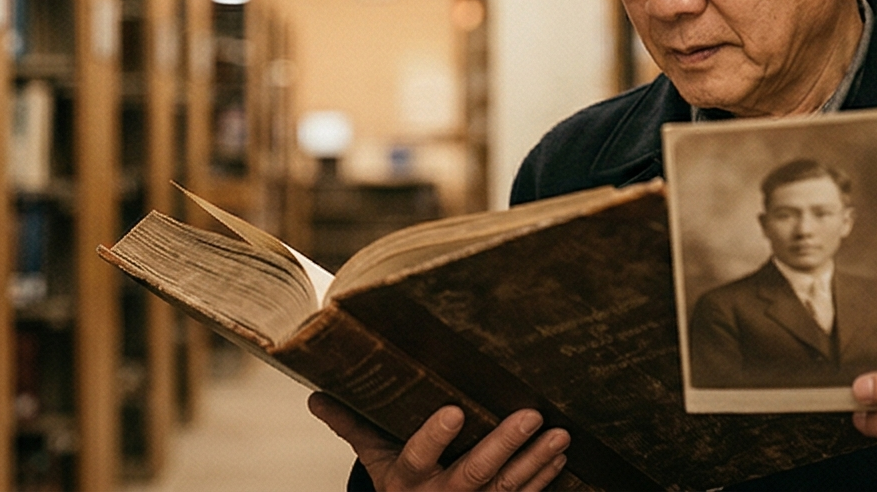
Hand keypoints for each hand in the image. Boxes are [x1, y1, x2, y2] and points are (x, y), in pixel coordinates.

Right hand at [309, 392, 569, 490]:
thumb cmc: (399, 483)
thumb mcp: (375, 457)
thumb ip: (352, 424)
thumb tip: (316, 394)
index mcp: (408, 479)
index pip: (418, 455)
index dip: (435, 436)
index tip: (454, 410)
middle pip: (475, 472)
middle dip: (504, 445)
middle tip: (529, 417)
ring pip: (507, 487)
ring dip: (536, 461)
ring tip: (559, 434)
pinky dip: (543, 477)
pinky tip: (561, 455)